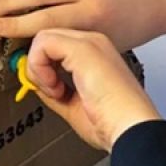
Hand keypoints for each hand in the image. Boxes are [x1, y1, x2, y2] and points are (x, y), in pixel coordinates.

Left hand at [27, 29, 160, 150]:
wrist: (130, 128)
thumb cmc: (112, 122)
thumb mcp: (73, 105)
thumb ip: (53, 90)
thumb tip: (35, 84)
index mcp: (95, 54)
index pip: (55, 47)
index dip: (43, 67)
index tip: (51, 92)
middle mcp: (94, 43)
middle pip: (47, 39)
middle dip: (38, 67)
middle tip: (52, 92)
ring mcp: (89, 42)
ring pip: (42, 37)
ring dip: (39, 69)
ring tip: (56, 91)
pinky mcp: (83, 47)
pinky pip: (42, 43)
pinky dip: (39, 68)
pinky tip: (56, 87)